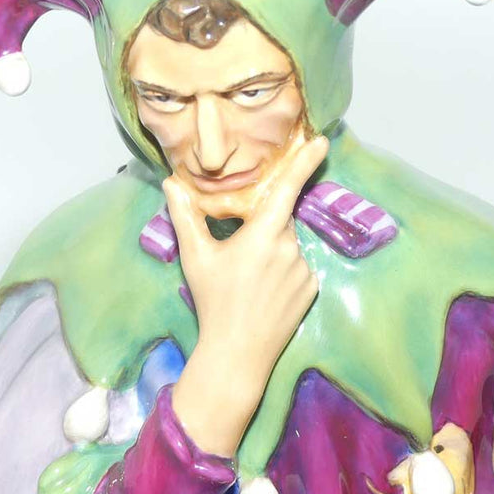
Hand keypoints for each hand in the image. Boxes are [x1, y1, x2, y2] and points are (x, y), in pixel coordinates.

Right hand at [166, 129, 328, 456]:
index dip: (305, 162)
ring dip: (272, 252)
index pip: (287, 189)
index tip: (322, 141)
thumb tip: (171, 183)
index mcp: (262, 235)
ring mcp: (304, 270)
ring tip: (249, 283)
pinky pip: (299, 268)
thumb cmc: (214, 303)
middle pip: (279, 222)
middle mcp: (289, 248)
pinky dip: (284, 272)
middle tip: (238, 259)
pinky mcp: (311, 289)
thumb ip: (186, 216)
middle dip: (262, 229)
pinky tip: (265, 293)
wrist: (238, 353)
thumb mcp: (196, 258)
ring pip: (288, 246)